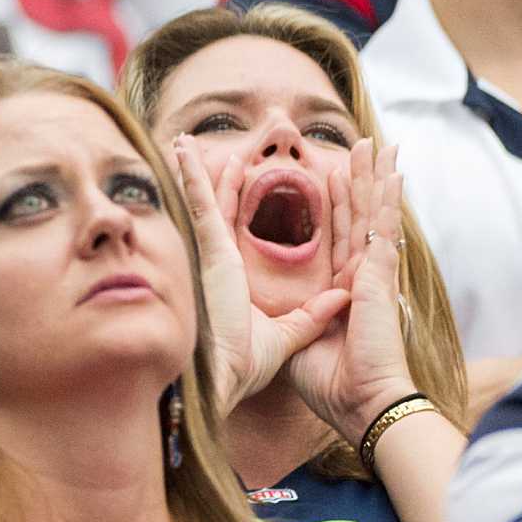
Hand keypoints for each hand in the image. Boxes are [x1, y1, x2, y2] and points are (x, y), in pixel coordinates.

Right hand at [172, 135, 347, 409]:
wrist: (227, 380)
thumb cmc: (245, 365)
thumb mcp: (290, 335)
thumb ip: (310, 315)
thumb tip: (337, 295)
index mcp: (234, 276)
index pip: (233, 225)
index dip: (233, 195)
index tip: (236, 170)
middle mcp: (219, 262)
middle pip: (216, 206)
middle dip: (211, 175)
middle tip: (200, 146)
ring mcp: (212, 256)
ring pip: (205, 200)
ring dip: (195, 169)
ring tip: (184, 141)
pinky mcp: (212, 254)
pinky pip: (203, 206)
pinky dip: (194, 179)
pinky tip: (184, 154)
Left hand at [286, 140, 417, 443]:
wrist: (359, 403)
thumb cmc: (331, 383)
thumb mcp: (298, 341)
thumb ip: (294, 320)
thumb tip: (281, 314)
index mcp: (340, 290)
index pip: (337, 236)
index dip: (336, 206)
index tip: (332, 177)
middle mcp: (358, 276)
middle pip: (358, 216)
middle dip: (359, 179)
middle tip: (362, 145)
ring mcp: (372, 274)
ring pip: (373, 213)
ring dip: (375, 177)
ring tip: (377, 143)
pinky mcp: (378, 277)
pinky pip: (383, 229)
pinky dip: (389, 200)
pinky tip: (394, 174)